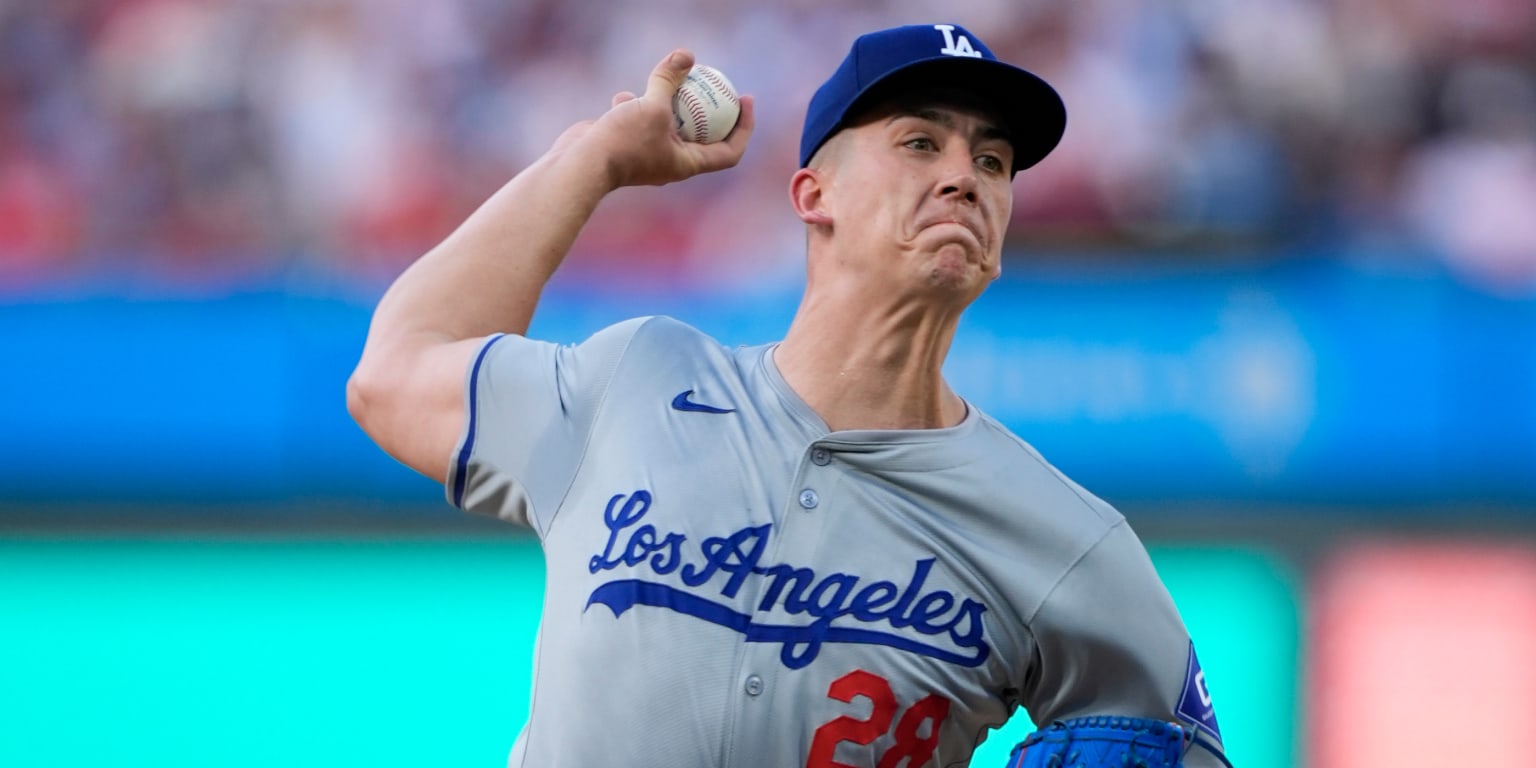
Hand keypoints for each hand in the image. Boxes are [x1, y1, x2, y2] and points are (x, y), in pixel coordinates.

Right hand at [552, 49, 755, 189]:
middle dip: (711, 110)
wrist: (580, 165)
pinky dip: (633, 107)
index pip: (729, 151)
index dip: (744, 127)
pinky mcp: (625, 146)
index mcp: (687, 164)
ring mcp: (647, 156)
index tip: (746, 100)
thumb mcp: (653, 105)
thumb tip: (687, 54)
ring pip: (666, 126)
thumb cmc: (623, 141)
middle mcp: (670, 163)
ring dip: (668, 104)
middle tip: (718, 84)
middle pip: (702, 136)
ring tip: (668, 82)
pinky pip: (637, 122)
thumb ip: (669, 80)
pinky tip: (622, 97)